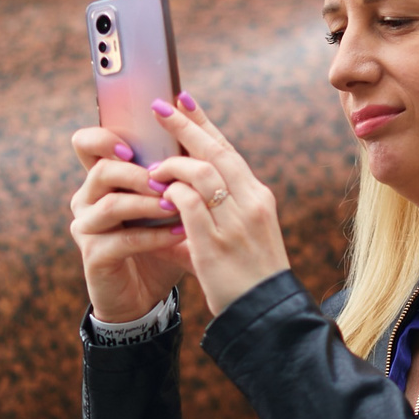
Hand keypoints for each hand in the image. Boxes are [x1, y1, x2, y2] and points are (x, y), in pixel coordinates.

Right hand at [69, 126, 192, 323]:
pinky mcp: (93, 255)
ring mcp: (86, 227)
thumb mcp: (167, 204)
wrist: (145, 295)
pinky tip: (180, 234)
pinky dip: (154, 235)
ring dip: (149, 203)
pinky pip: (124, 240)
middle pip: (103, 170)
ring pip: (112, 204)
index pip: (87, 143)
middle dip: (140, 173)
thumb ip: (173, 174)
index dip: (105, 137)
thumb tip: (199, 132)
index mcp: (101, 179)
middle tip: (168, 180)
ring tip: (178, 206)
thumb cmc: (159, 242)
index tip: (135, 146)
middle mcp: (86, 199)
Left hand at [144, 91, 292, 315]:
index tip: (184, 102)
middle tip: (160, 107)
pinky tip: (157, 192)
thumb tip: (175, 206)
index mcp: (257, 198)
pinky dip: (170, 192)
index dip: (204, 124)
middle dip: (185, 125)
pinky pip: (188, 203)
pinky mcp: (215, 243)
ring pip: (201, 171)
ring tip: (153, 167)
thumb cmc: (249, 279)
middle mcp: (250, 203)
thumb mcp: (241, 239)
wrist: (266, 316)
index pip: (228, 150)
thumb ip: (211, 217)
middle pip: (215, 150)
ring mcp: (235, 222)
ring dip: (172, 163)